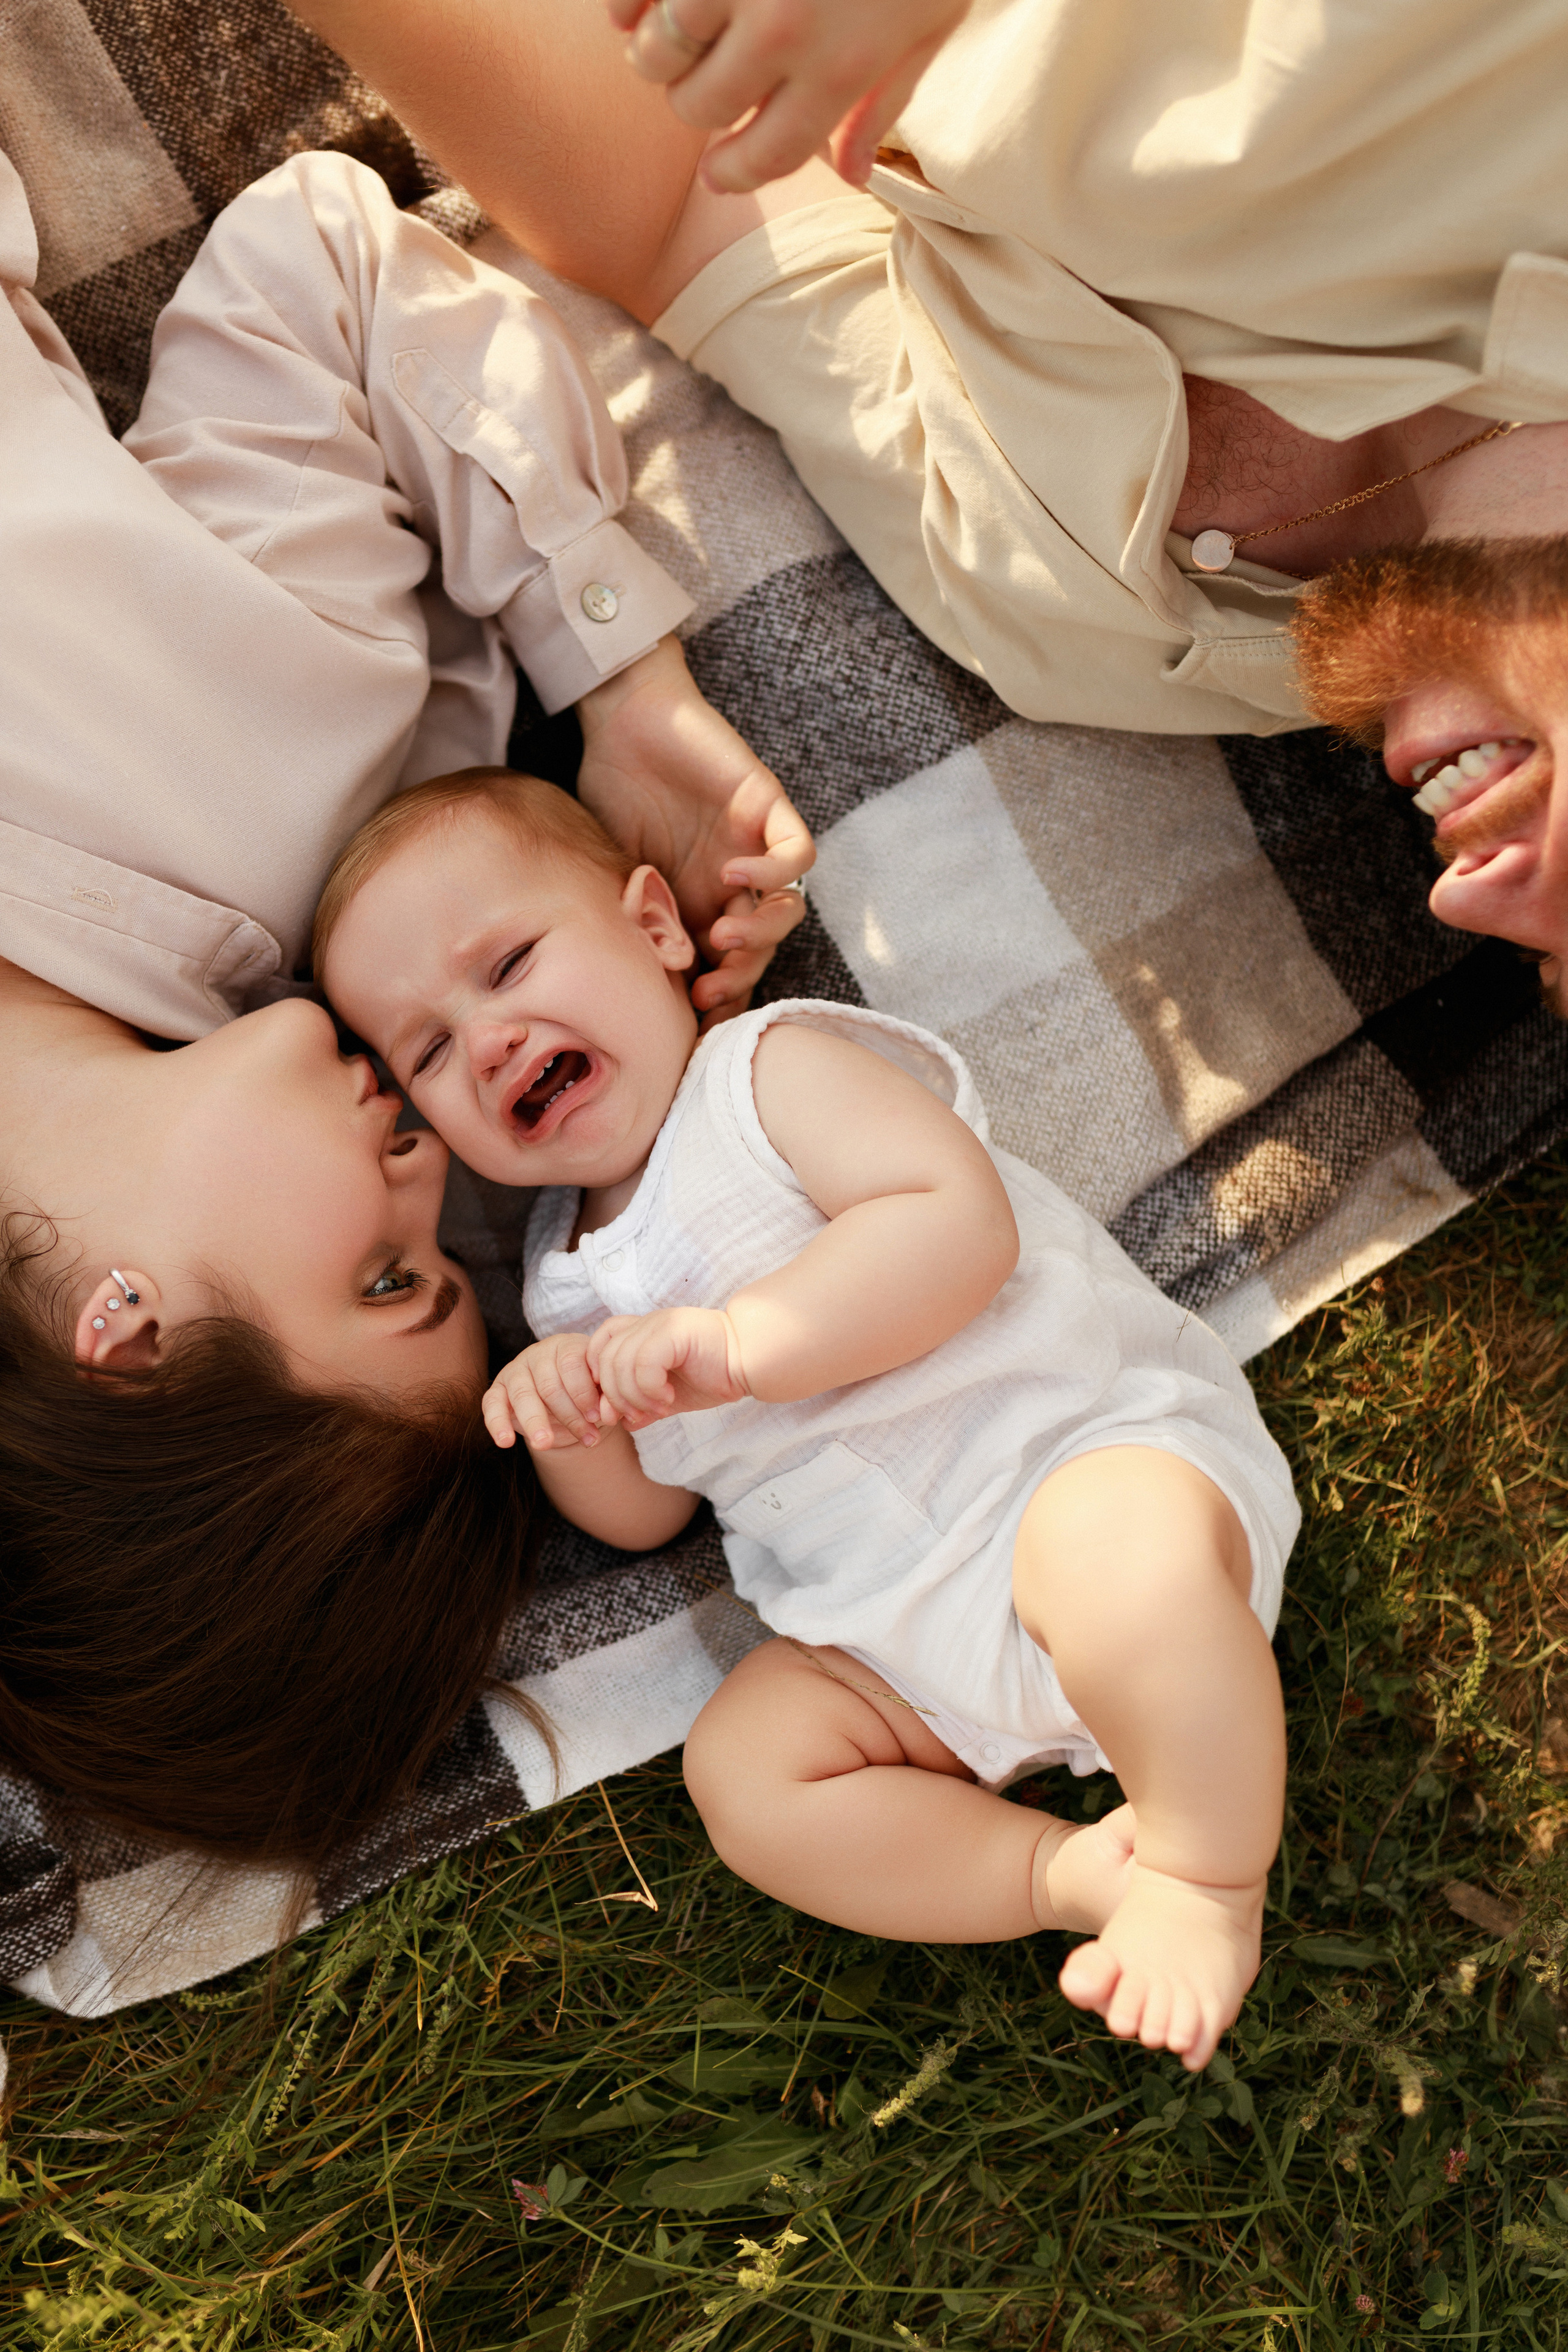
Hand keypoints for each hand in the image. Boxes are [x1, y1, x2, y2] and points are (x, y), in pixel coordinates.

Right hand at [484, 1332, 614, 1450]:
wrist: (566, 1401)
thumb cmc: (588, 1392)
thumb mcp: (602, 1391)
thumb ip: (607, 1396)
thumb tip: (610, 1412)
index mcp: (567, 1346)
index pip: (572, 1362)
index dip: (584, 1392)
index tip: (596, 1417)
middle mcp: (538, 1353)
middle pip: (549, 1383)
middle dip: (569, 1415)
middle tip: (587, 1438)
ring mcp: (515, 1370)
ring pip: (522, 1394)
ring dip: (535, 1422)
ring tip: (545, 1444)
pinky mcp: (497, 1390)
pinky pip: (491, 1403)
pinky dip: (497, 1423)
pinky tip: (505, 1442)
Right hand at [576, 637, 812, 1024]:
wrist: (622, 718)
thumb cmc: (610, 791)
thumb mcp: (608, 871)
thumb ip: (622, 921)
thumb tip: (614, 985)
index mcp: (696, 907)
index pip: (722, 970)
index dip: (715, 1004)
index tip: (689, 1029)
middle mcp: (731, 887)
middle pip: (759, 952)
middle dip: (739, 981)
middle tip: (708, 993)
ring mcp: (754, 849)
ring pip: (786, 911)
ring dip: (761, 938)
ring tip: (722, 940)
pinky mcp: (766, 808)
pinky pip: (795, 854)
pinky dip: (772, 873)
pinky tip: (730, 875)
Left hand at [588, 1307, 749, 1424]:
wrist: (750, 1362)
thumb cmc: (715, 1374)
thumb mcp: (669, 1396)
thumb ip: (642, 1405)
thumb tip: (617, 1422)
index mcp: (642, 1332)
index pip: (598, 1346)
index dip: (598, 1378)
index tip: (618, 1406)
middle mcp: (646, 1323)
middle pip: (605, 1359)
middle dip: (615, 1396)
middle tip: (638, 1416)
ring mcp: (659, 1323)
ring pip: (621, 1364)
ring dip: (635, 1396)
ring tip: (659, 1408)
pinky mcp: (673, 1331)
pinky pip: (644, 1364)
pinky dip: (650, 1389)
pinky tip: (669, 1398)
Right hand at [608, 0, 972, 191]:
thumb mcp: (931, 17)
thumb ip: (885, 99)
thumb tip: (850, 174)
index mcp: (841, 65)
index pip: (764, 156)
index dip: (734, 171)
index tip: (718, 169)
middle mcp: (780, 29)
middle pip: (699, 107)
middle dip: (698, 102)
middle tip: (706, 79)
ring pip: (656, 50)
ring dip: (659, 48)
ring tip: (675, 30)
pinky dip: (626, 4)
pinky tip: (637, 6)